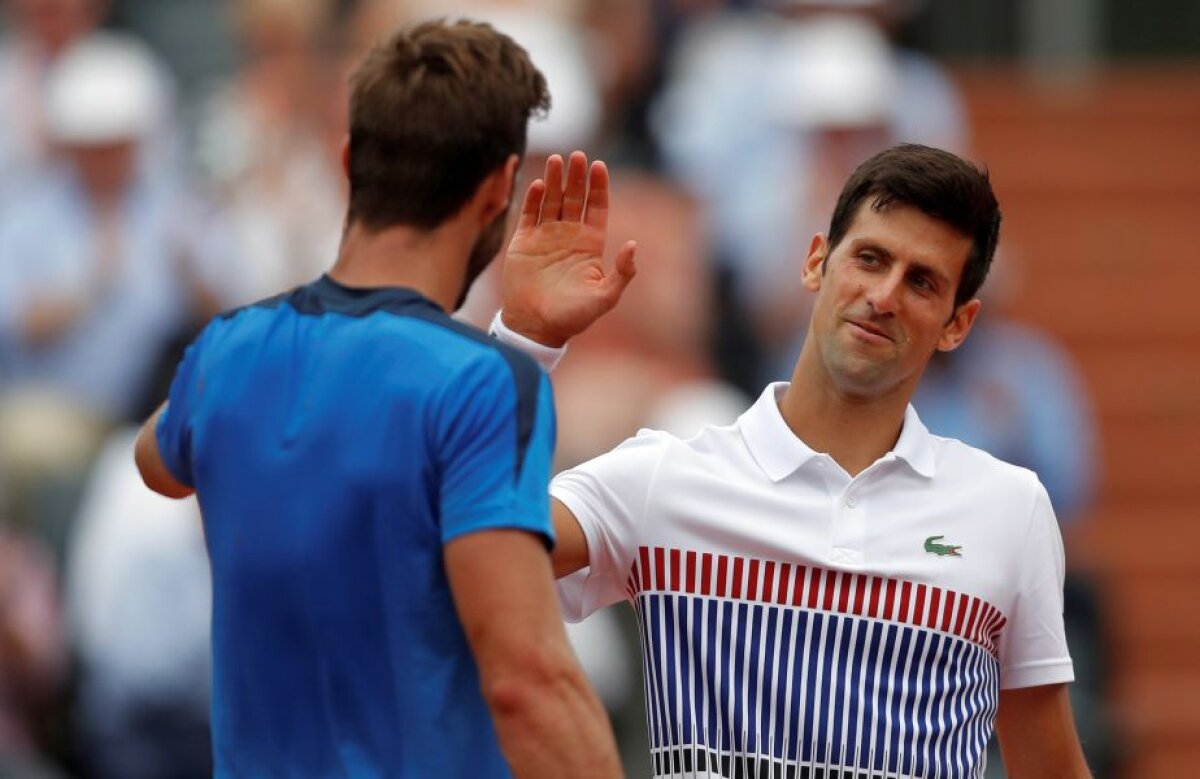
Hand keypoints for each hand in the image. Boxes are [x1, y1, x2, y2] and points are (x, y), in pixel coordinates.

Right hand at [501, 151, 636, 346]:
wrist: (536, 327)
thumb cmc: (573, 317)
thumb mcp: (605, 297)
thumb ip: (623, 272)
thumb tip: (634, 245)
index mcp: (590, 244)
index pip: (597, 207)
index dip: (598, 187)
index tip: (599, 166)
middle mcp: (569, 236)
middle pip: (574, 198)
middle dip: (577, 177)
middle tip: (578, 155)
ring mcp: (545, 237)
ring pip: (552, 200)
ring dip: (555, 180)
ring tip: (558, 160)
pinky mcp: (524, 242)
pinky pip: (529, 214)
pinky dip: (534, 199)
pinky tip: (539, 183)